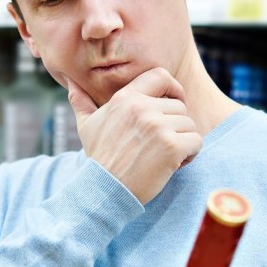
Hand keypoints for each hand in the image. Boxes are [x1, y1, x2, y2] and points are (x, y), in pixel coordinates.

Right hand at [66, 68, 201, 204]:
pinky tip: (174, 164)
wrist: (105, 190)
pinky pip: (196, 141)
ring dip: (184, 141)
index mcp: (126, 98)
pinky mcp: (172, 146)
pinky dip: (191, 154)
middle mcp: (142, 108)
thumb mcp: (86, 126)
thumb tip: (70, 82)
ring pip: (190, 124)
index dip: (174, 87)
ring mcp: (158, 126)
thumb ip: (81, 102)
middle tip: (162, 145)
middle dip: (176, 125)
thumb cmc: (99, 158)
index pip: (161, 76)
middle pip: (179, 106)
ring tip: (165, 156)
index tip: (175, 101)